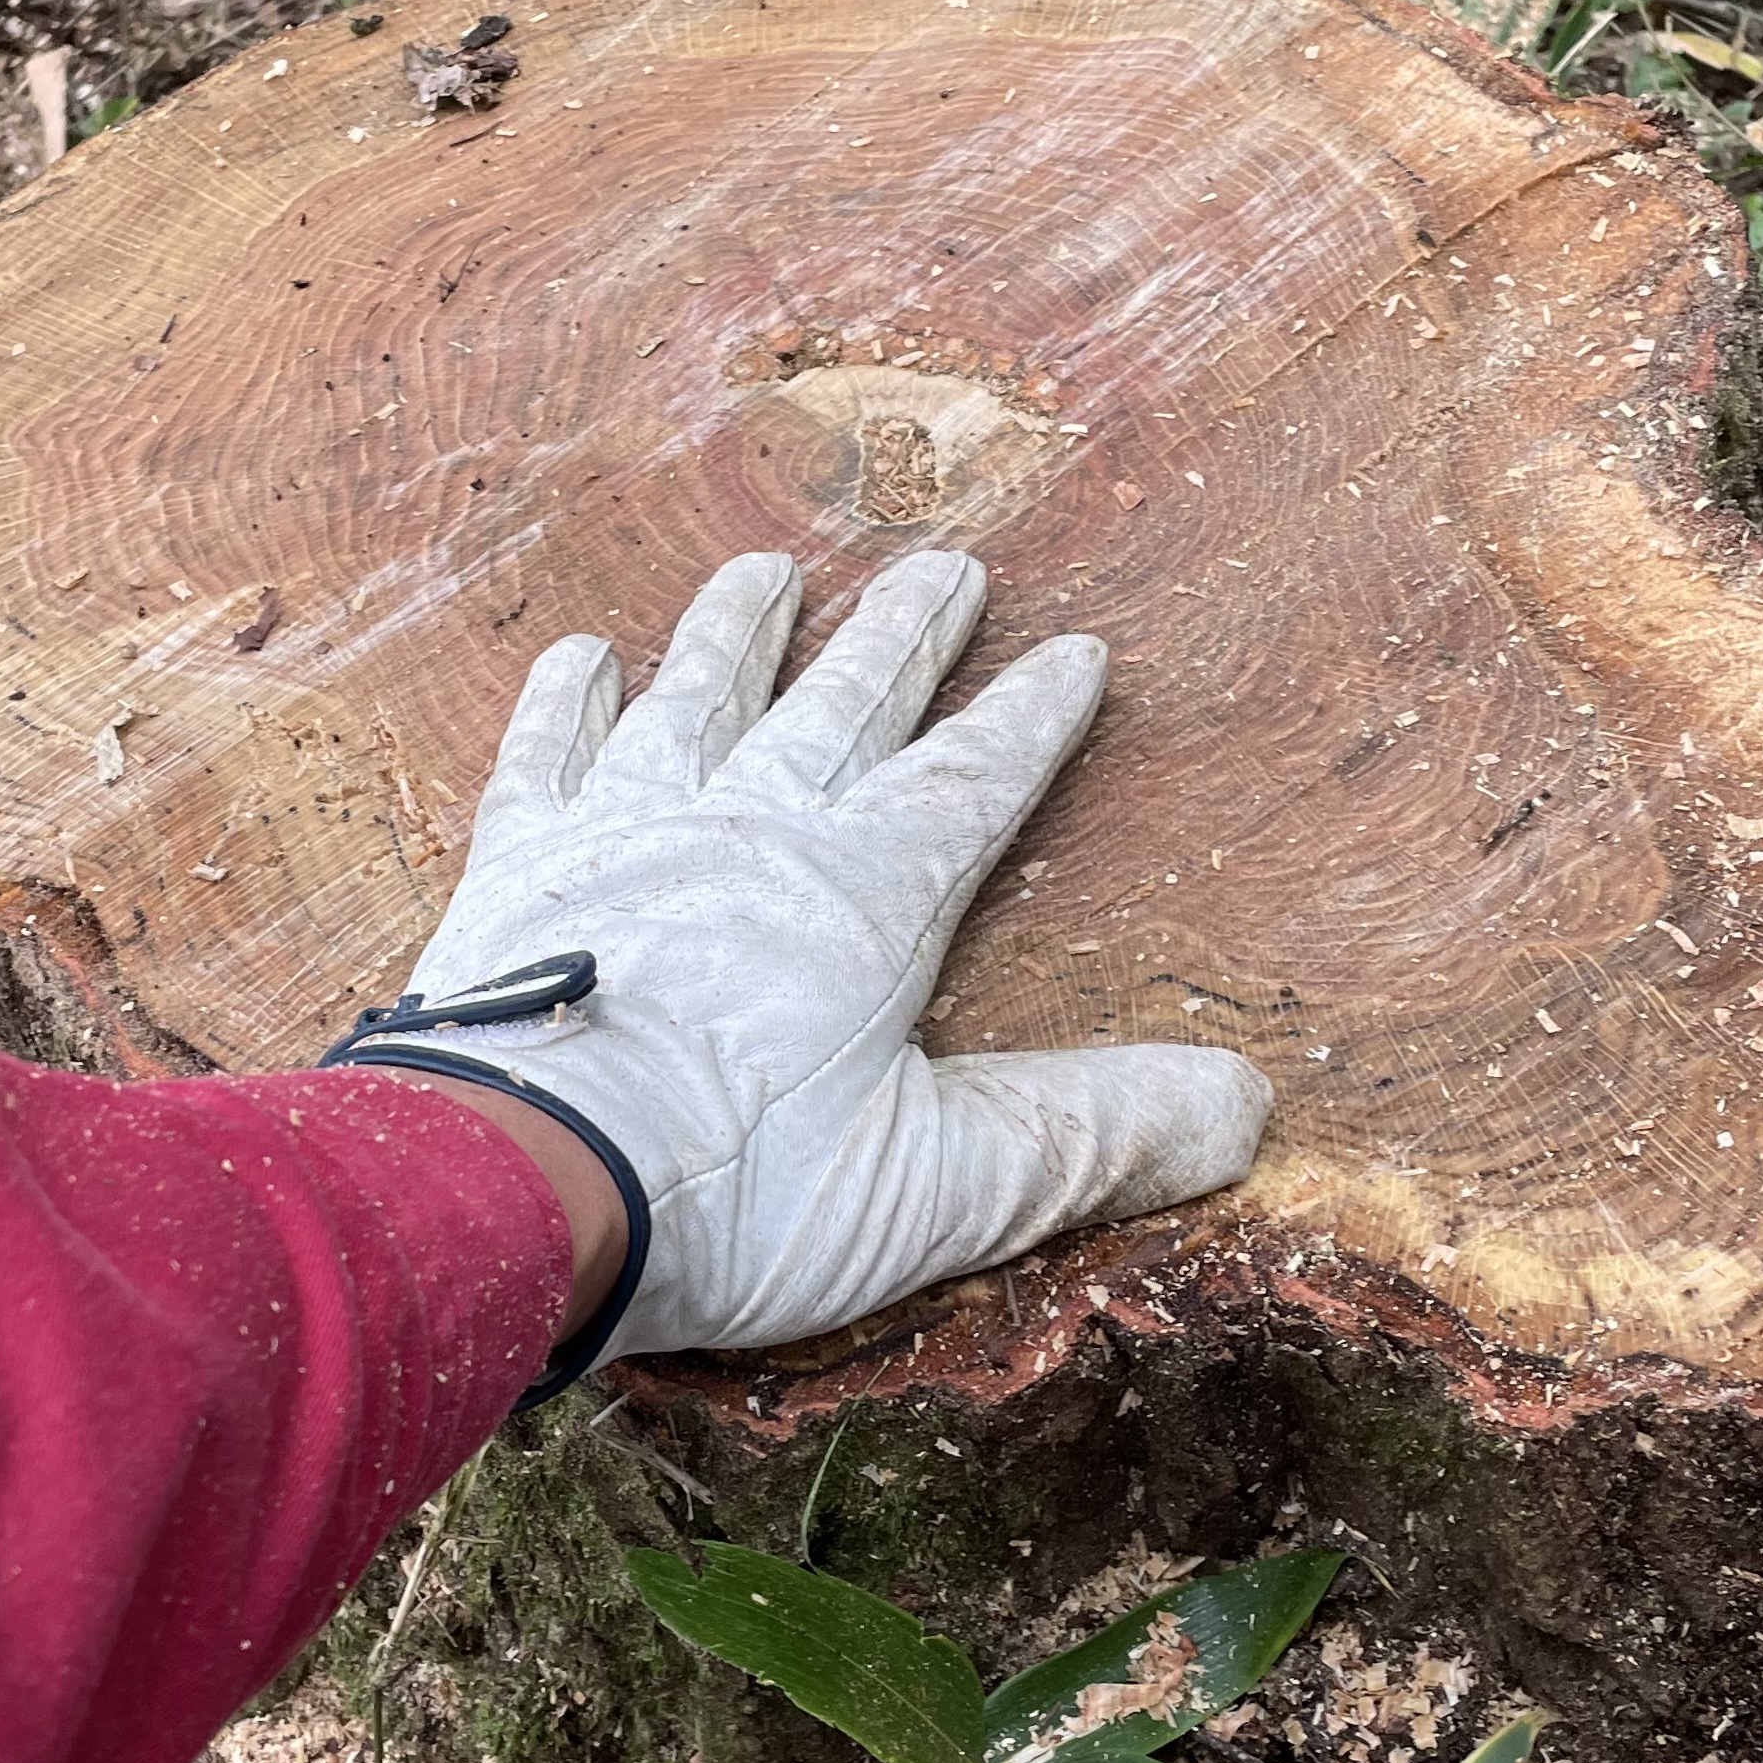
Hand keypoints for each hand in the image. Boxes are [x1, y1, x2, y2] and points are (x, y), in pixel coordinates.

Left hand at [349, 550, 1270, 1361]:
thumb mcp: (944, 1185)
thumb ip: (1087, 1134)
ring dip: (737, 632)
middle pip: (845, 706)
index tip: (1076, 651)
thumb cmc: (735, 1196)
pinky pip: (548, 755)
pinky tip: (582, 656)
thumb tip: (1247, 1108)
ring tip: (768, 571)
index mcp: (868, 895)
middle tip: (946, 565)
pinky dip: (567, 702)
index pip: (973, 780)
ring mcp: (626, 833)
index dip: (1031, 718)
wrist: (514, 1186)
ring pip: (698, 698)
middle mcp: (752, 829)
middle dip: (905, 637)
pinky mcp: (518, 869)